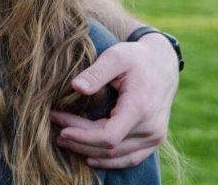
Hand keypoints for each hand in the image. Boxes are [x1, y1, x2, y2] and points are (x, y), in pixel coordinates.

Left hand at [50, 33, 178, 168]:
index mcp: (140, 107)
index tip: (61, 127)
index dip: (83, 136)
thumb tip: (76, 87)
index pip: (108, 136)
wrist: (162, 64)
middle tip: (54, 128)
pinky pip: (130, 158)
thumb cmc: (136, 58)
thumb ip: (96, 72)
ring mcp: (154, 137)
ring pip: (117, 156)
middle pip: (109, 146)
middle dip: (79, 140)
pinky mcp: (154, 141)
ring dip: (88, 151)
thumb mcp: (115, 57)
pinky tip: (89, 157)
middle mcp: (151, 128)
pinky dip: (109, 161)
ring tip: (64, 140)